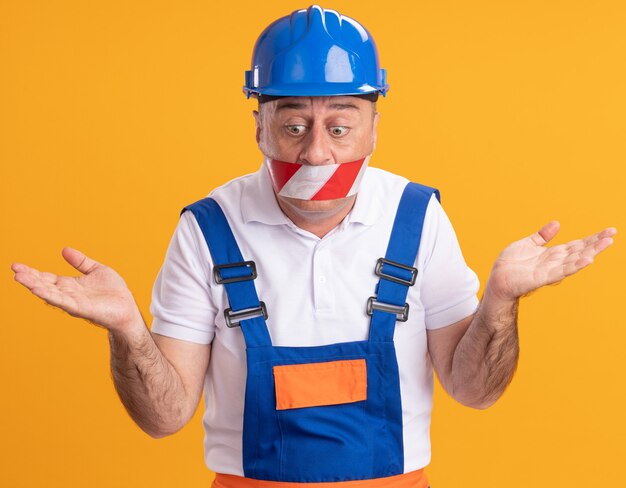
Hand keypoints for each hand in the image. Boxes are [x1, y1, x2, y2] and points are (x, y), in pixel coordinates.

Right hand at [11, 247, 142, 332]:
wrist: (127, 309)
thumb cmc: (114, 293)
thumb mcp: (96, 270)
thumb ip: (81, 261)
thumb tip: (64, 249)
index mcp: (70, 285)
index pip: (47, 278)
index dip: (32, 272)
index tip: (17, 266)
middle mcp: (68, 294)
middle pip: (44, 285)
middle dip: (29, 278)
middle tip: (14, 270)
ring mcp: (73, 302)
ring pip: (50, 293)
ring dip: (35, 286)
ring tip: (20, 278)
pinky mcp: (81, 308)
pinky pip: (63, 301)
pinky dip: (51, 295)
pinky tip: (39, 290)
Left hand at [487, 221, 616, 300]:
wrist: (497, 280)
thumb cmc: (510, 264)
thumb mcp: (527, 244)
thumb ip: (542, 236)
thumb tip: (557, 223)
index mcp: (553, 253)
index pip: (577, 245)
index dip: (592, 238)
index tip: (609, 231)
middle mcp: (555, 262)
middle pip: (580, 251)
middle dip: (596, 244)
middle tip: (612, 235)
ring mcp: (549, 270)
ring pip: (574, 260)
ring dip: (591, 253)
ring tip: (606, 244)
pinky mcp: (541, 278)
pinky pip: (561, 271)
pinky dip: (574, 265)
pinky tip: (588, 260)